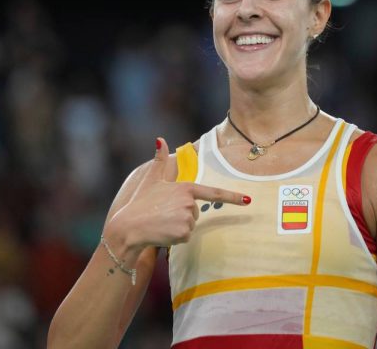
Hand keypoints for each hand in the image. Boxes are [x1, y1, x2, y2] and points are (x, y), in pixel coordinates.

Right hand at [105, 138, 249, 252]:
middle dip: (182, 215)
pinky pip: (186, 237)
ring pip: (191, 225)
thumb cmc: (139, 203)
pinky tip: (163, 233)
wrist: (128, 227)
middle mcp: (190, 202)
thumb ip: (159, 161)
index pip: (214, 193)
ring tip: (162, 223)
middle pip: (196, 212)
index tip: (249, 200)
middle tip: (163, 214)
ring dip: (178, 227)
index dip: (233, 197)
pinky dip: (175, 238)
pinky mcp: (184, 232)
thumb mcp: (151, 180)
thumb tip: (159, 139)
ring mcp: (188, 217)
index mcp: (186, 187)